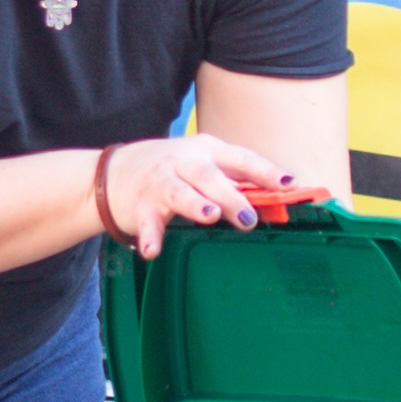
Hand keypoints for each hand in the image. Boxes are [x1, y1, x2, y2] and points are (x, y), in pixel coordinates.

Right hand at [97, 132, 311, 258]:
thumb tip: (279, 199)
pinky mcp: (140, 205)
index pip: (241, 158)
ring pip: (179, 192)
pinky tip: (153, 250)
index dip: (264, 171)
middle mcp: (183, 162)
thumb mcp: (203, 166)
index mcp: (206, 151)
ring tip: (209, 215)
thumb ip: (235, 182)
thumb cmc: (171, 170)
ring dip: (194, 203)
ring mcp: (160, 182)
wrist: (113, 173)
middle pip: (209, 176)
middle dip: (229, 195)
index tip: (288, 184)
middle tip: (247, 216)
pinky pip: (147, 222)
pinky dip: (150, 236)